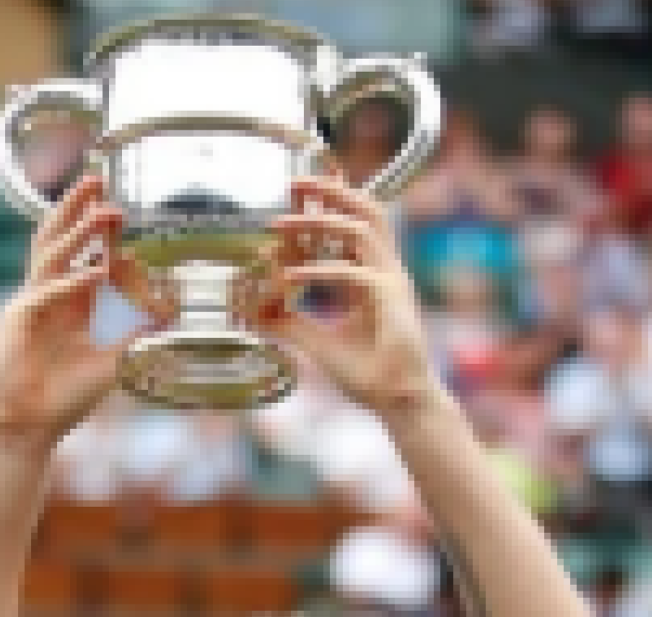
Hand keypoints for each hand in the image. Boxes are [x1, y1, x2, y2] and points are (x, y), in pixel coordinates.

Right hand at [0, 174, 124, 449]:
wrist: (27, 428)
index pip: (82, 253)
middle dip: (77, 208)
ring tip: (105, 212)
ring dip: (78, 232)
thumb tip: (170, 310)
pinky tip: (97, 273)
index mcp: (67, 301)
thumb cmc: (65, 398)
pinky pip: (47, 294)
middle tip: (97, 178)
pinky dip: (72, 283)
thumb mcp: (114, 361)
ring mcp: (30, 305)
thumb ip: (137, 334)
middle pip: (57, 238)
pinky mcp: (19, 322)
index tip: (120, 206)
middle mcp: (47, 296)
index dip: (99, 228)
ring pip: (51, 256)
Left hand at [264, 177, 444, 415]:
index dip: (330, 203)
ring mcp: (392, 282)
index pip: (352, 226)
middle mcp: (384, 271)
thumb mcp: (315, 341)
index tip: (298, 191)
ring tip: (280, 223)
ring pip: (362, 231)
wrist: (398, 401)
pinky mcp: (392, 301)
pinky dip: (320, 270)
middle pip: (367, 212)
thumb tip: (253, 307)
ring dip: (320, 221)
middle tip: (295, 181)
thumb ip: (287, 320)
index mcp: (371, 275)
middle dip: (332, 191)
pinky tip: (289, 275)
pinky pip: (354, 274)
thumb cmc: (366, 372)